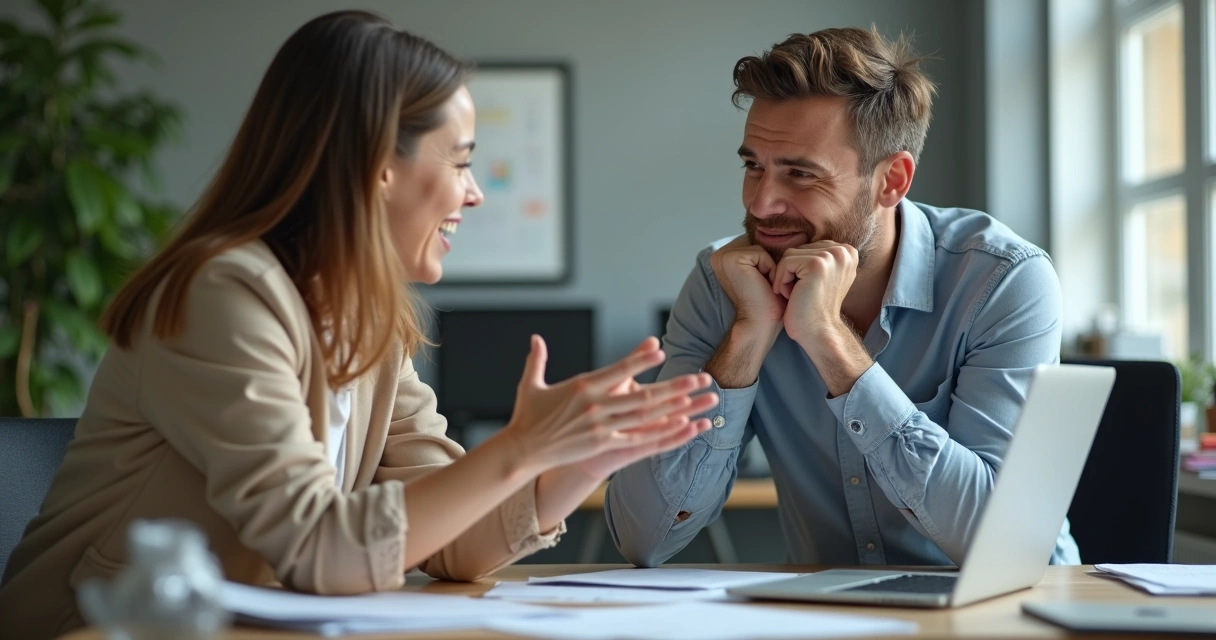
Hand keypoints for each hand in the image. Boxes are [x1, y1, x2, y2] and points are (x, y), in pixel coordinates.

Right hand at [501, 336, 716, 473]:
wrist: (522, 449)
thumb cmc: (528, 416)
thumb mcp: (531, 384)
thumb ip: (538, 359)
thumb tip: (535, 339)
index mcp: (582, 386)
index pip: (616, 370)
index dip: (639, 361)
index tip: (660, 350)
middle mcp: (595, 406)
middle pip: (641, 395)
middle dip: (673, 386)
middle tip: (698, 378)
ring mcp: (601, 427)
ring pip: (645, 417)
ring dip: (675, 407)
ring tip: (698, 399)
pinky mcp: (603, 445)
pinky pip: (638, 439)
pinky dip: (661, 432)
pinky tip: (680, 426)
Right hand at [710, 235, 785, 344]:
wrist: (759, 324)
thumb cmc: (767, 304)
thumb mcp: (765, 272)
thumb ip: (765, 252)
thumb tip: (789, 233)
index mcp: (726, 257)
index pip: (758, 244)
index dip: (771, 261)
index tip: (768, 281)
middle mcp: (720, 254)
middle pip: (760, 244)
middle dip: (770, 263)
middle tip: (767, 285)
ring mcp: (723, 255)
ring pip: (762, 248)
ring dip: (771, 267)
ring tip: (765, 285)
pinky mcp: (731, 258)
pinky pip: (762, 254)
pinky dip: (769, 269)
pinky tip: (763, 285)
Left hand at [770, 241, 858, 347]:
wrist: (819, 332)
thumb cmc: (814, 308)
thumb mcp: (824, 276)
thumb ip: (820, 257)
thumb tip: (802, 242)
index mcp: (847, 251)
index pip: (808, 248)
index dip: (799, 269)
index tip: (808, 289)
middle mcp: (844, 250)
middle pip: (798, 249)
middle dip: (792, 272)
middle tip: (802, 294)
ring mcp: (832, 256)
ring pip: (789, 256)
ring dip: (785, 277)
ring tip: (797, 294)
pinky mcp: (817, 264)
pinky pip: (784, 263)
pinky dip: (781, 281)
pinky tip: (792, 296)